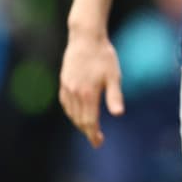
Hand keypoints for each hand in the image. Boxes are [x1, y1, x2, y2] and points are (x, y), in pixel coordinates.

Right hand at [58, 29, 124, 147]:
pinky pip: (65, 104)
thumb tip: (118, 114)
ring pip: (71, 113)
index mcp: (87, 94)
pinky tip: (77, 113)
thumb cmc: (104, 56)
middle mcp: (74, 93)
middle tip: (96, 139)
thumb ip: (115, 96)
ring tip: (89, 128)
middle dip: (87, 131)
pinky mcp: (63, 82)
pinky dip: (71, 112)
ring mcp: (66, 88)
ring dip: (79, 123)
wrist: (86, 38)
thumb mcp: (114, 75)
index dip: (93, 134)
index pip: (89, 121)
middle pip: (79, 120)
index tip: (98, 143)